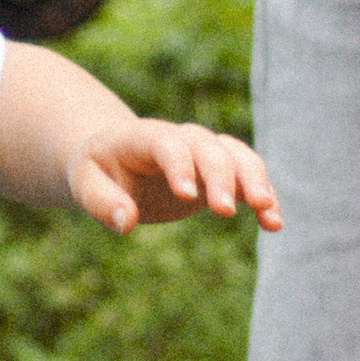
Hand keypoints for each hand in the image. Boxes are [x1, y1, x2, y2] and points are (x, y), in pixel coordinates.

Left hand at [66, 119, 281, 236]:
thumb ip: (102, 203)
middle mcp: (180, 138)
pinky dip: (264, 196)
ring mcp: (204, 153)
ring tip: (268, 214)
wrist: (115, 159)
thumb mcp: (85, 185)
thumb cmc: (97, 172)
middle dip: (220, 177)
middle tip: (224, 211)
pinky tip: (274, 223)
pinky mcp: (220, 173)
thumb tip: (126, 223)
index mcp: (143, 137)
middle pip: (208, 148)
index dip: (178, 165)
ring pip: (238, 156)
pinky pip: (249, 177)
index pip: (167, 143)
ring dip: (255, 182)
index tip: (186, 196)